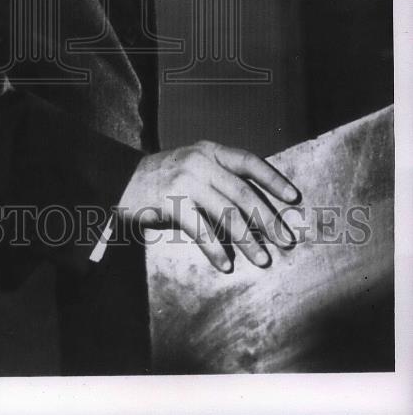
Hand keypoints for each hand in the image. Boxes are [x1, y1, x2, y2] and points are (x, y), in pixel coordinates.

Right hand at [118, 140, 299, 271]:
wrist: (121, 180)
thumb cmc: (163, 178)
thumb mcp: (192, 165)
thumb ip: (219, 177)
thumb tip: (257, 208)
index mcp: (209, 150)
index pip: (248, 160)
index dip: (273, 179)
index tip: (294, 198)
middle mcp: (200, 161)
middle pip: (243, 192)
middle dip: (268, 219)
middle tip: (286, 240)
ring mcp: (185, 180)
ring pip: (226, 213)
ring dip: (248, 240)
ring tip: (263, 259)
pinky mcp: (171, 201)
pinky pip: (201, 229)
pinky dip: (216, 249)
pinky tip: (226, 264)